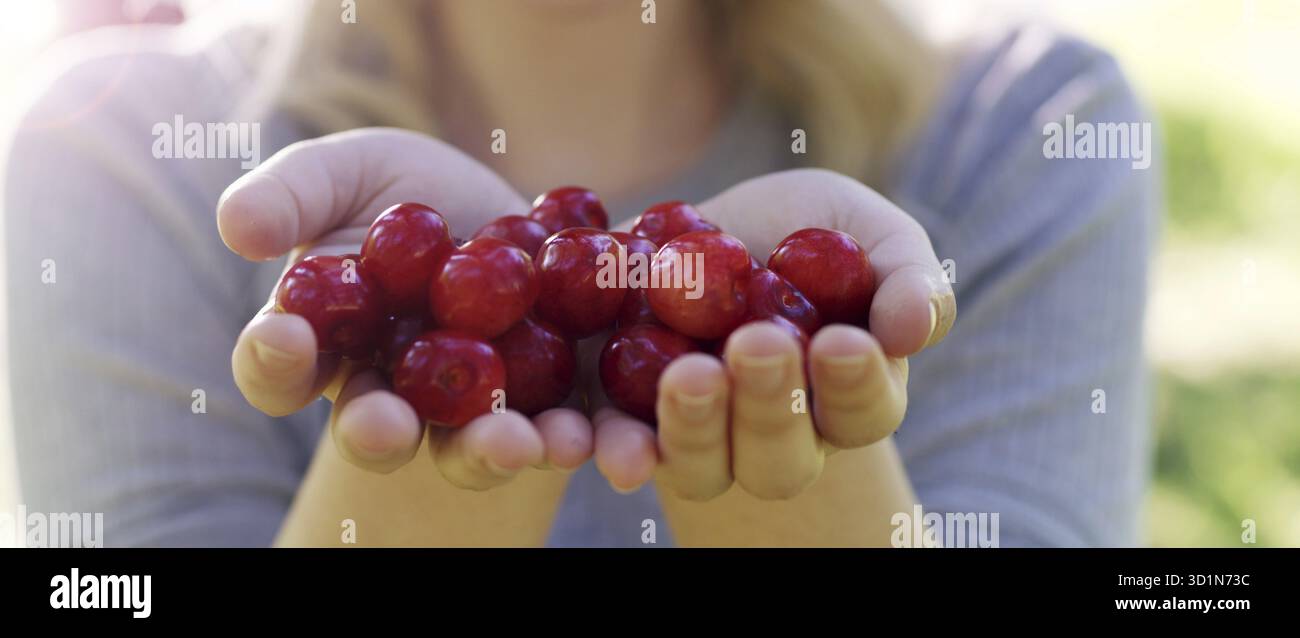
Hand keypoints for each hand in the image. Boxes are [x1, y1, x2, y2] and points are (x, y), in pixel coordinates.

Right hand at [217, 128, 592, 488]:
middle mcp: (393, 396)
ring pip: (468, 446)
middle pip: (374, 430)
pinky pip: (557, 433)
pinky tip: (588, 436)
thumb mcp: (348, 172)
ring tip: (511, 442)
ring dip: (485, 450)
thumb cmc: (408, 192)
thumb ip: (293, 194)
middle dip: (378, 432)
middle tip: (387, 428)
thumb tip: (237, 225)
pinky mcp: (547, 409)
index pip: (279, 368)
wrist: (512, 215)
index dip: (273, 360)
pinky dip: (573, 440)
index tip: (282, 338)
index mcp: (328, 346)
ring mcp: (471, 412)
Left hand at [591, 169, 955, 498]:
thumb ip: (905, 273)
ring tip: (689, 374)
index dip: (854, 383)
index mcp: (849, 396)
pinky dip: (622, 451)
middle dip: (771, 404)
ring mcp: (705, 439)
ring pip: (706, 468)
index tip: (840, 340)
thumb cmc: (805, 232)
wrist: (702, 229)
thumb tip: (913, 326)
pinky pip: (628, 451)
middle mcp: (781, 438)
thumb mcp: (864, 227)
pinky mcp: (635, 421)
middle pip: (782, 457)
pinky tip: (618, 443)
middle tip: (757, 345)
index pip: (864, 410)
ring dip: (697, 429)